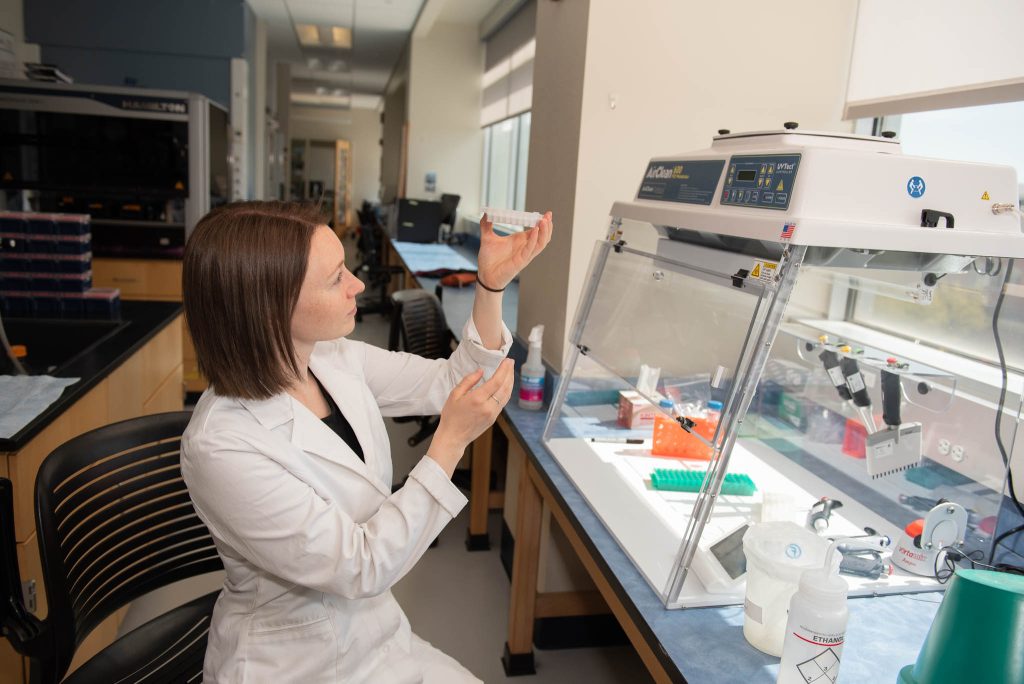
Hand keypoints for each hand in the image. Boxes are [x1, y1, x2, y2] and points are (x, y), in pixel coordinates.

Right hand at [427, 360, 514, 475]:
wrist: (453, 438)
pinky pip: (503, 402)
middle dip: (509, 373)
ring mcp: (492, 414)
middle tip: (510, 362)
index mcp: (477, 399)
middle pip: (505, 387)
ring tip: (510, 372)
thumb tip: (481, 371)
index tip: (507, 360)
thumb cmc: (451, 416)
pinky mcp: (493, 418)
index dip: (504, 369)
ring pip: (506, 395)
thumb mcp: (454, 394)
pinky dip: (506, 391)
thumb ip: (468, 381)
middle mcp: (488, 407)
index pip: (496, 381)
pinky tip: (505, 385)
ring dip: (510, 382)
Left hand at [476, 212, 552, 289]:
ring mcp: (524, 255)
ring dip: (544, 232)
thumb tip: (485, 214)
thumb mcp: (488, 238)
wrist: (484, 274)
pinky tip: (535, 230)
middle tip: (549, 214)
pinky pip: (530, 250)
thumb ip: (486, 226)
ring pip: (541, 243)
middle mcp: (525, 247)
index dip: (542, 222)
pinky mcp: (521, 261)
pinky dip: (534, 240)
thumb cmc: (489, 259)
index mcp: (520, 241)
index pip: (536, 230)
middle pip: (543, 236)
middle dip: (547, 225)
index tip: (546, 213)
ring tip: (545, 221)